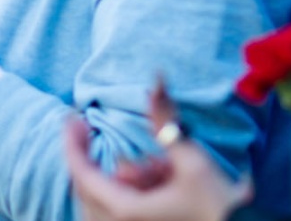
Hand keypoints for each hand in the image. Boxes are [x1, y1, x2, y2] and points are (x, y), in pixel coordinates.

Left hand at [65, 80, 249, 220]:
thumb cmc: (219, 206)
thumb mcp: (192, 160)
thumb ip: (166, 120)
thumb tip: (156, 81)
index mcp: (124, 212)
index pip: (81, 173)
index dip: (71, 141)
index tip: (71, 116)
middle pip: (88, 187)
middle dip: (104, 160)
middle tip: (123, 140)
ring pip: (106, 199)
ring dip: (127, 179)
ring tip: (162, 169)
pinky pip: (120, 211)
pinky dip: (136, 191)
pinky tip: (164, 181)